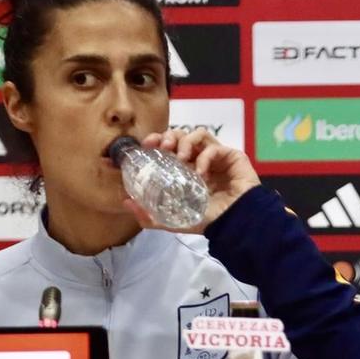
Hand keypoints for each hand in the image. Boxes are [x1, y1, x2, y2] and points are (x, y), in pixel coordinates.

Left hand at [127, 127, 258, 230]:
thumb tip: (126, 202)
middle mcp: (200, 160)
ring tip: (181, 157)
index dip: (158, 140)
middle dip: (170, 136)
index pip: (170, 146)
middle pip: (182, 135)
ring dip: (186, 142)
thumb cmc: (208, 220)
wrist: (234, 224)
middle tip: (164, 147)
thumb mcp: (174, 220)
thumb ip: (150, 215)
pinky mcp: (232, 156)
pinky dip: (204, 156)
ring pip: (198, 134)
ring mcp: (217, 157)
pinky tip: (201, 172)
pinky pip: (214, 147)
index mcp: (187, 169)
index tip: (148, 145)